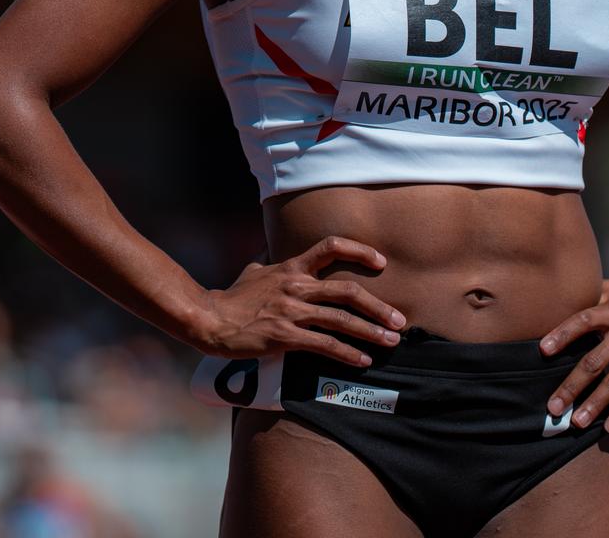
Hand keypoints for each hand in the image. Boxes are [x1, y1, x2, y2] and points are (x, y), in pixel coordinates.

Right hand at [190, 236, 406, 367]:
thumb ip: (270, 265)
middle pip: (347, 291)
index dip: (360, 252)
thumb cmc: (232, 298)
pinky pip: (324, 345)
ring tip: (391, 342)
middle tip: (399, 320)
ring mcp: (291, 312)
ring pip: (341, 320)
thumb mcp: (253, 271)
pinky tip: (362, 361)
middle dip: (378, 307)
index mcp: (291, 268)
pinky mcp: (285, 337)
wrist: (210, 320)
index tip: (381, 262)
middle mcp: (296, 286)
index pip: (330, 248)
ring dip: (371, 333)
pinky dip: (347, 354)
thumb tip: (273, 256)